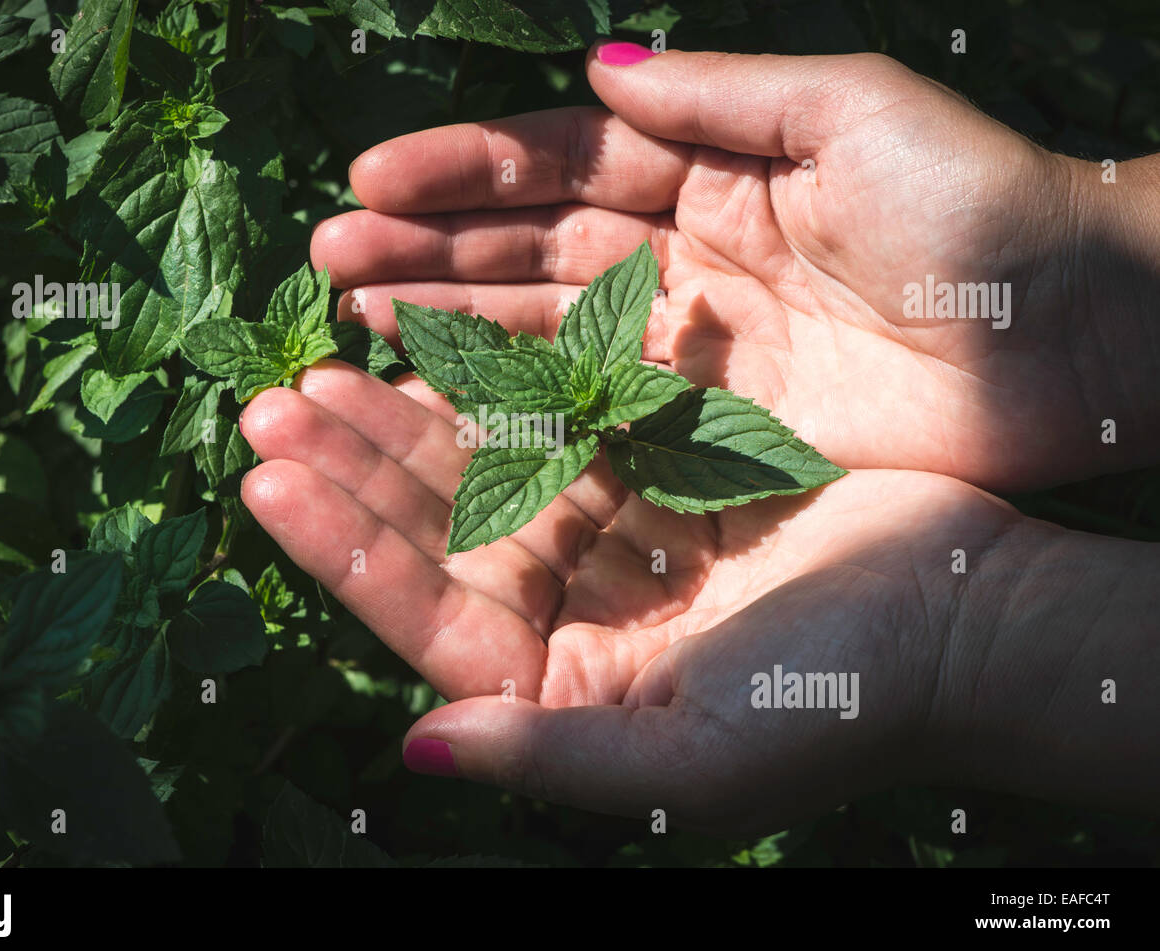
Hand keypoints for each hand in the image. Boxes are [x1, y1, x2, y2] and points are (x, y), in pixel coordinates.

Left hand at [238, 362, 1024, 832]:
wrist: (971, 621)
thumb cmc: (840, 705)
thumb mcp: (693, 760)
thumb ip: (548, 756)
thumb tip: (415, 751)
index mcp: (565, 695)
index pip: (429, 622)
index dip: (348, 554)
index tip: (269, 486)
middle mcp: (574, 624)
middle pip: (441, 541)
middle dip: (357, 474)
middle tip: (274, 404)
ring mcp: (615, 548)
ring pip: (489, 479)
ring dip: (412, 423)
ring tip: (333, 363)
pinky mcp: (661, 484)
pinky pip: (563, 432)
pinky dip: (507, 392)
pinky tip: (445, 347)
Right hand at [311, 47, 1159, 491]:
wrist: (1077, 338)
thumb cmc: (977, 207)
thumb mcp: (852, 115)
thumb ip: (726, 98)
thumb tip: (602, 70)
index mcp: (712, 168)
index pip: (561, 161)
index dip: (465, 167)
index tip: (370, 177)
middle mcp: (685, 251)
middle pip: (532, 244)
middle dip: (431, 245)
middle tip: (330, 256)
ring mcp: (693, 342)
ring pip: (547, 324)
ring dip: (453, 317)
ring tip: (360, 314)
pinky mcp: (711, 423)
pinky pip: (596, 405)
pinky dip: (521, 399)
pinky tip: (446, 394)